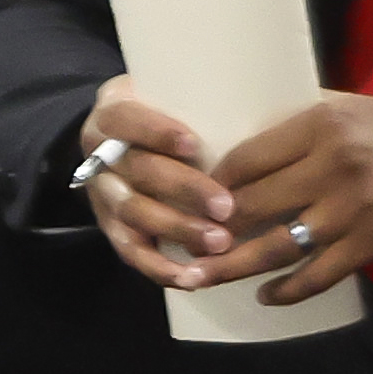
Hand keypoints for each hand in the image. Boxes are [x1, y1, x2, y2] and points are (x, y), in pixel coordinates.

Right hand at [68, 76, 232, 292]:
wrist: (119, 141)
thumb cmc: (163, 114)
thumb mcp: (168, 96)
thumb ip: (199, 102)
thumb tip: (273, 105)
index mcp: (110, 113)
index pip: (126, 119)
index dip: (156, 133)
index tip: (194, 144)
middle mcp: (100, 155)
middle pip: (136, 171)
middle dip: (182, 189)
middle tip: (225, 205)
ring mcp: (102, 195)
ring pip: (134, 213)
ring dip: (177, 229)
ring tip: (219, 242)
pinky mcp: (110, 228)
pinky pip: (131, 252)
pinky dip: (160, 267)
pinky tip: (192, 278)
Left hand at [202, 95, 372, 307]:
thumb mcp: (343, 108)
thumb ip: (292, 122)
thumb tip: (230, 134)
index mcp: (321, 127)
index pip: (247, 159)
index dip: (211, 184)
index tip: (186, 197)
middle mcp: (335, 168)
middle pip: (255, 205)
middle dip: (211, 229)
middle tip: (178, 242)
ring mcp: (354, 210)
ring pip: (280, 246)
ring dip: (235, 266)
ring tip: (200, 277)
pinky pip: (321, 274)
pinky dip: (289, 289)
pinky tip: (265, 295)